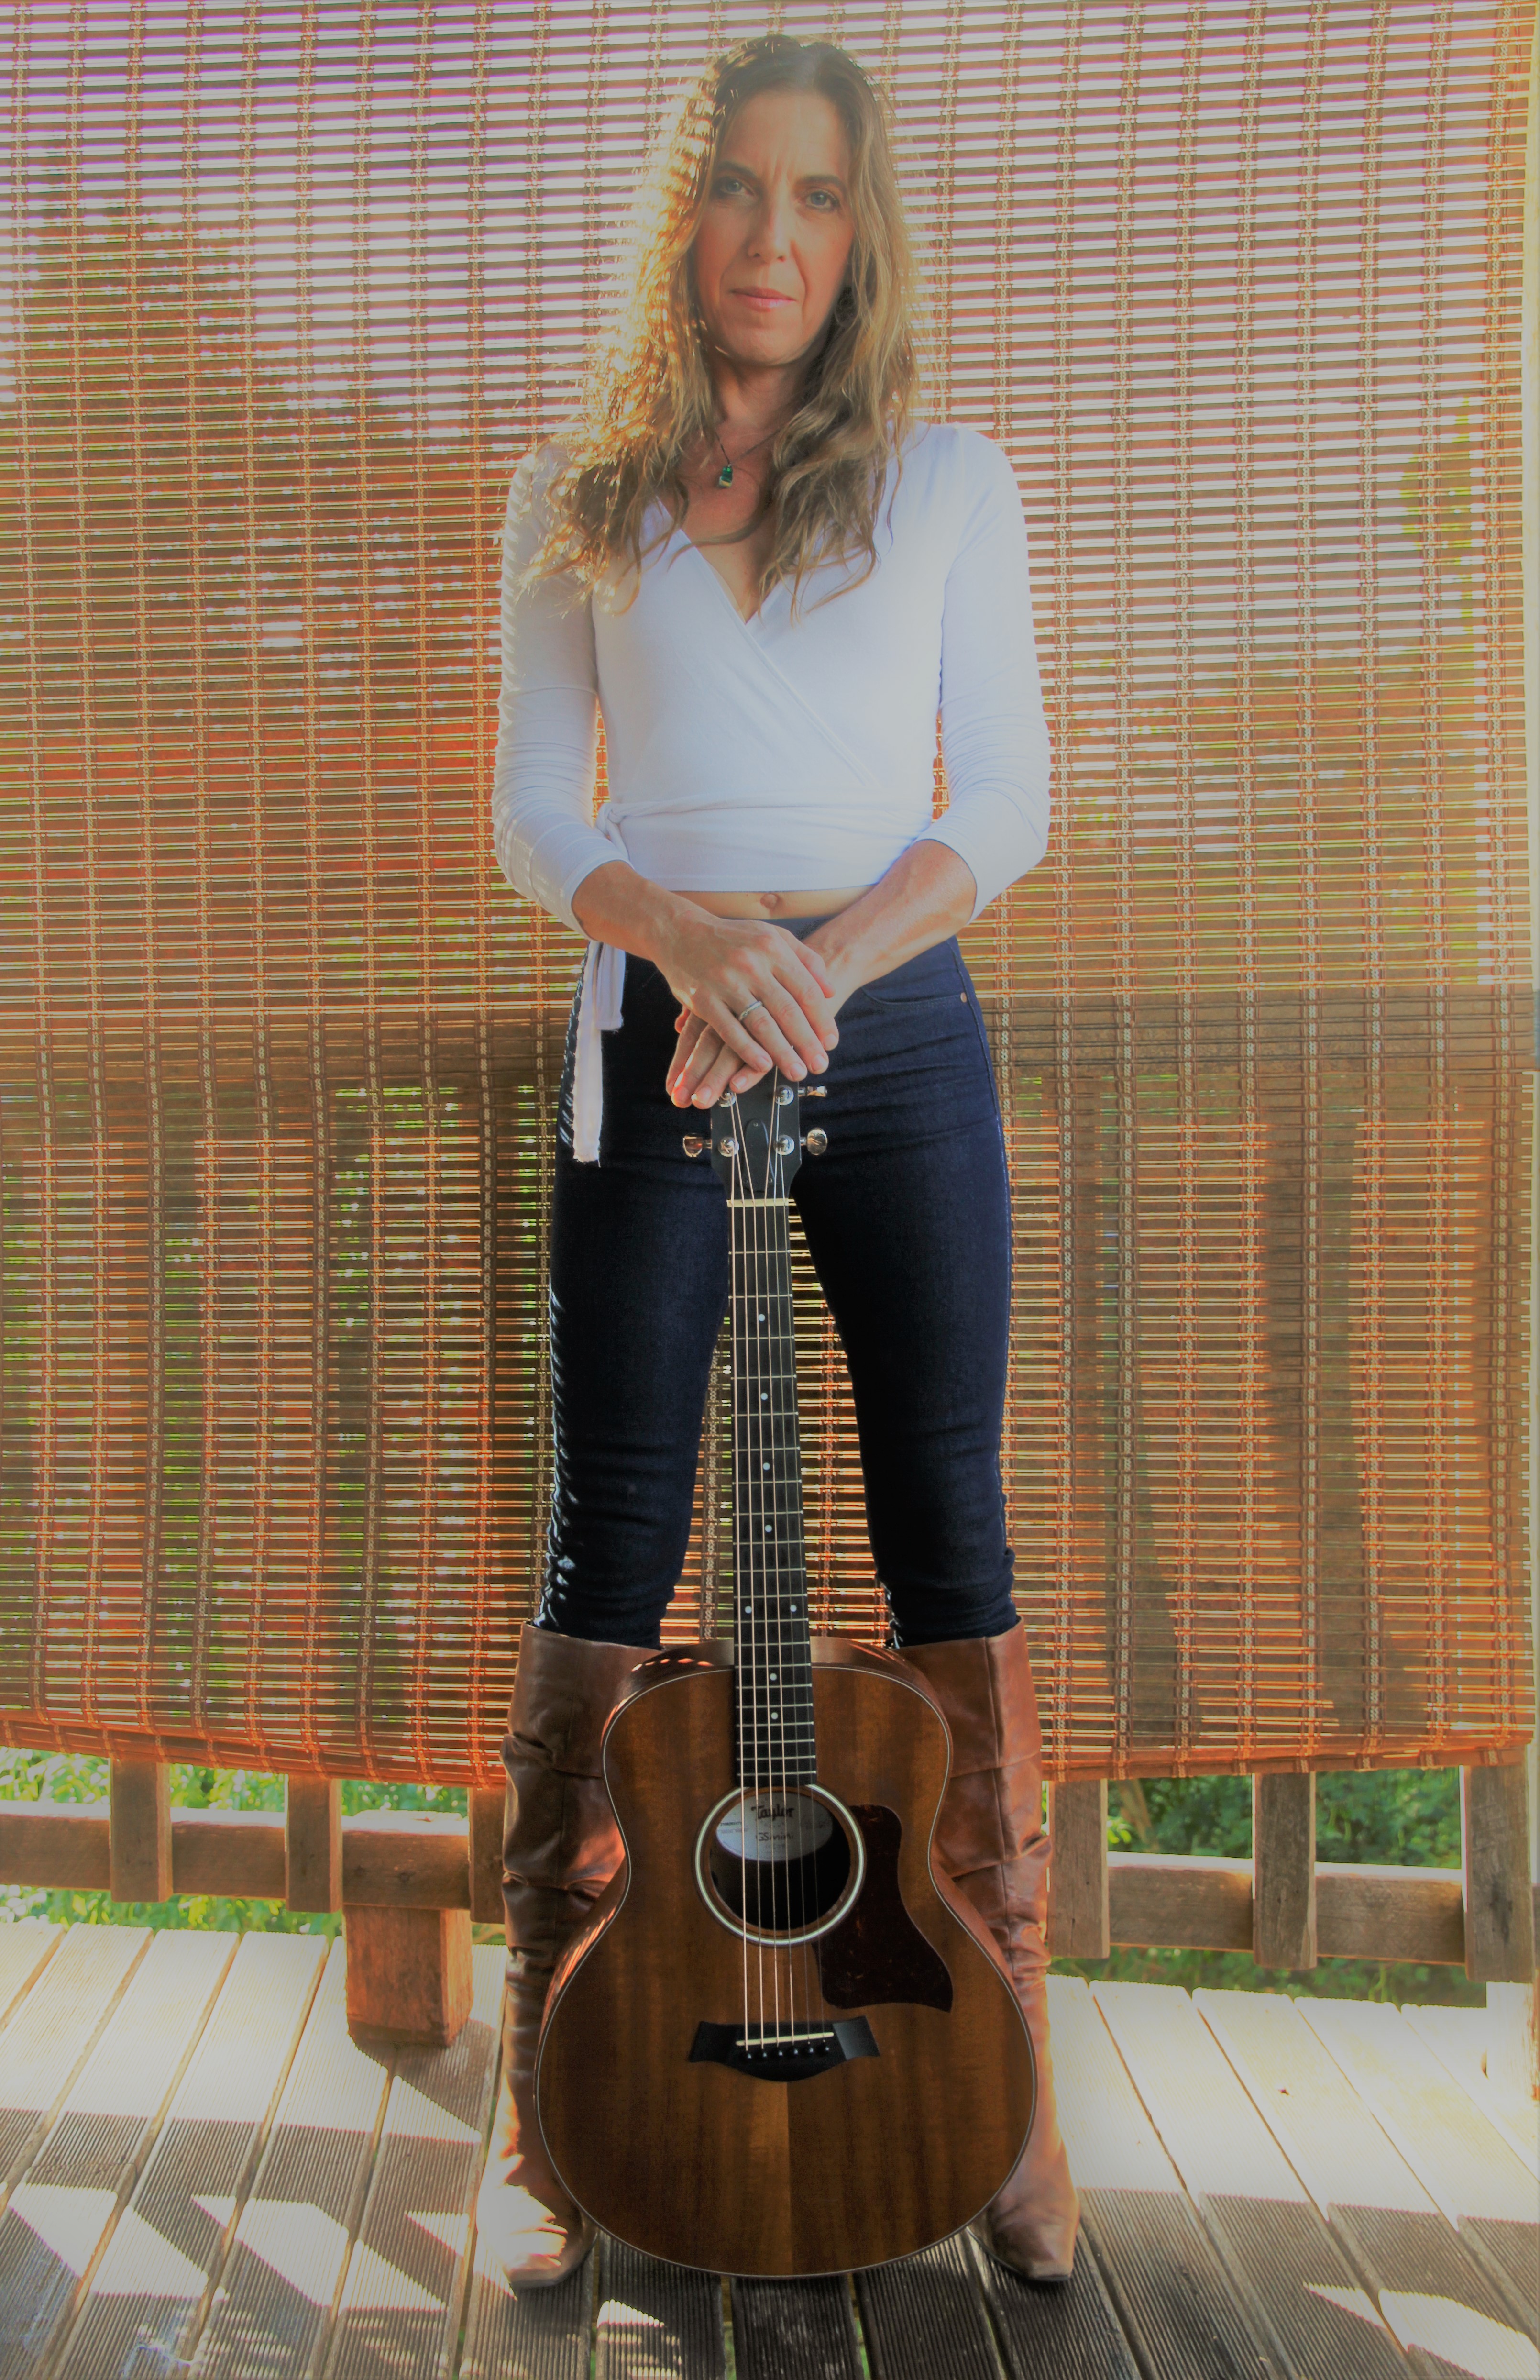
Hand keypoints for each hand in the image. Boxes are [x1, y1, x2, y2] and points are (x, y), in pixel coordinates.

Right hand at [658, 914, 839, 1108]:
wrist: (681, 932)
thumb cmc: (734, 938)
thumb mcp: (772, 936)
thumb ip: (805, 959)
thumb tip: (831, 990)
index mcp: (772, 948)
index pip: (806, 990)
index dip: (821, 1020)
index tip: (831, 1042)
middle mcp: (751, 964)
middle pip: (787, 1010)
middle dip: (807, 1042)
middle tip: (820, 1065)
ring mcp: (726, 982)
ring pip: (761, 1023)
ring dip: (782, 1052)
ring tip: (797, 1071)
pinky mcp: (703, 999)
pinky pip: (729, 1030)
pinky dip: (747, 1050)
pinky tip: (763, 1066)